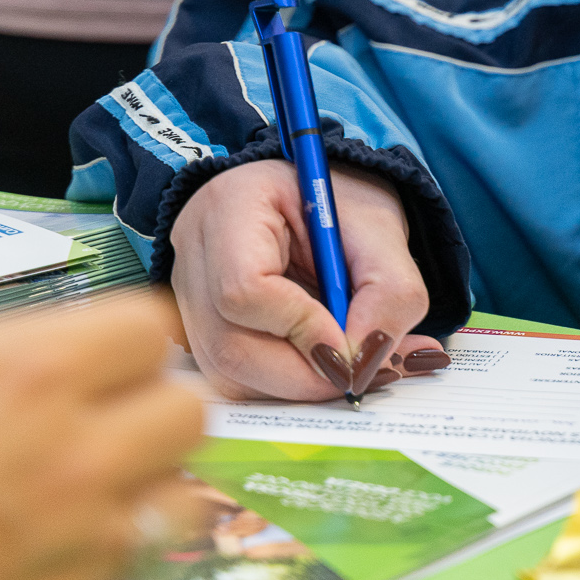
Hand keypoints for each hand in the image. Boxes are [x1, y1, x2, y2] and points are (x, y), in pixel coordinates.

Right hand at [169, 161, 447, 400]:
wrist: (317, 195)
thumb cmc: (341, 200)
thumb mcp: (381, 227)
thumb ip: (388, 291)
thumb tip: (365, 363)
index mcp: (231, 205)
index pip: (244, 289)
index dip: (302, 328)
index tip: (353, 343)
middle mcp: (195, 256)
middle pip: (230, 347)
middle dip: (308, 374)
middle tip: (368, 371)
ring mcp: (190, 299)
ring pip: (231, 376)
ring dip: (304, 385)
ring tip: (361, 366)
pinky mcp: (202, 333)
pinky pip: (240, 380)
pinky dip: (294, 383)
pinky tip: (334, 365)